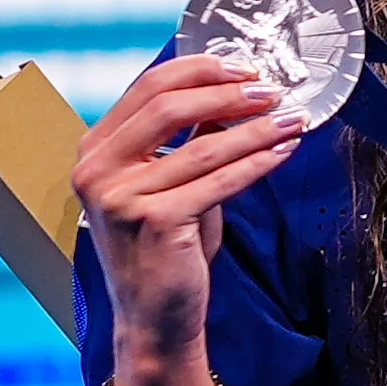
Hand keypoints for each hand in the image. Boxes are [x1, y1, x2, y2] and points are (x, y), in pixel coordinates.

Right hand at [70, 53, 306, 385]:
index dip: (200, 70)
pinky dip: (257, 162)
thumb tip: (234, 95)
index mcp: (94, 150)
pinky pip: (219, 181)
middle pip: (169, 104)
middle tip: (272, 91)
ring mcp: (121, 197)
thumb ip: (188, 141)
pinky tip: (283, 152)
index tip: (245, 68)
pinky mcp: (154, 223)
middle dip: (228, 92)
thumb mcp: (170, 184)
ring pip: (203, 145)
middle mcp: (97, 170)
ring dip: (256, 128)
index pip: (148, 87)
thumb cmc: (166, 248)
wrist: (154, 317)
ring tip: (292, 119)